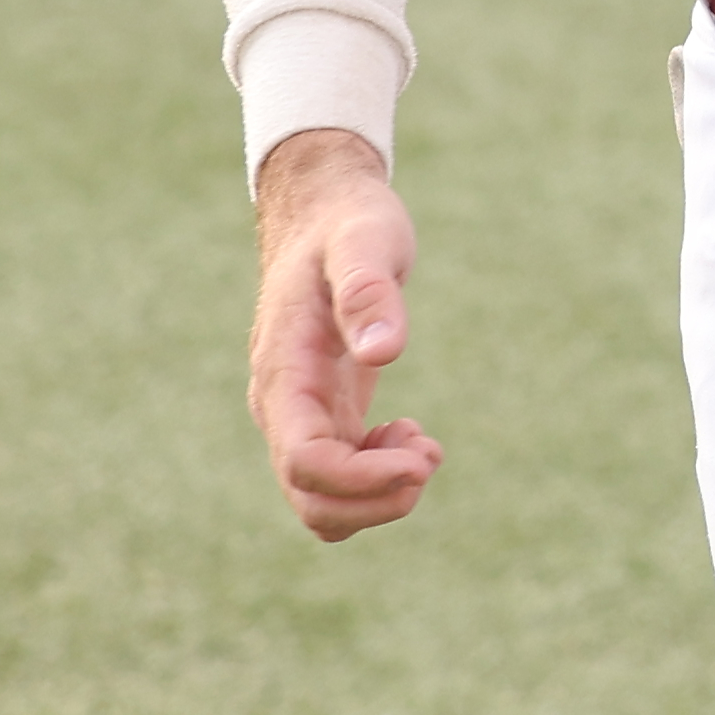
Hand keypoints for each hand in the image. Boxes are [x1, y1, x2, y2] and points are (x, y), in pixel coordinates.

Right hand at [248, 127, 439, 540]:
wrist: (324, 215)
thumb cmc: (347, 225)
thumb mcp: (366, 242)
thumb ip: (368, 293)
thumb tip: (383, 352)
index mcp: (285, 373)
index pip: (305, 461)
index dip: (361, 479)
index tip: (422, 459)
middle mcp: (283, 405)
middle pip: (310, 498)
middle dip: (375, 500)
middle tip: (431, 455)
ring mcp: (299, 413)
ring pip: (321, 500)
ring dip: (378, 494)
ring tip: (425, 446)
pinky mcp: (322, 412)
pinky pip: (337, 477)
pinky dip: (376, 477)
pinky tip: (408, 433)